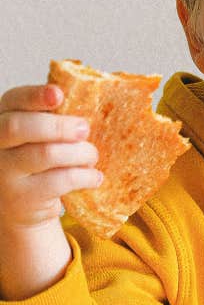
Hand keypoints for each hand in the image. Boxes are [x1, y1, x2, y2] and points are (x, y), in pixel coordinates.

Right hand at [0, 83, 101, 229]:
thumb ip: (51, 121)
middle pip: (20, 127)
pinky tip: (94, 177)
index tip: (59, 94)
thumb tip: (86, 103)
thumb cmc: (35, 166)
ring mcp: (5, 173)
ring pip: (45, 154)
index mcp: (0, 121)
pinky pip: (60, 180)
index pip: (13, 101)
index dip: (35, 95)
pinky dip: (85, 176)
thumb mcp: (35, 139)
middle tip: (84, 129)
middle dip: (59, 125)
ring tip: (91, 156)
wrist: (20, 210)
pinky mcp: (23, 198)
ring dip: (79, 152)